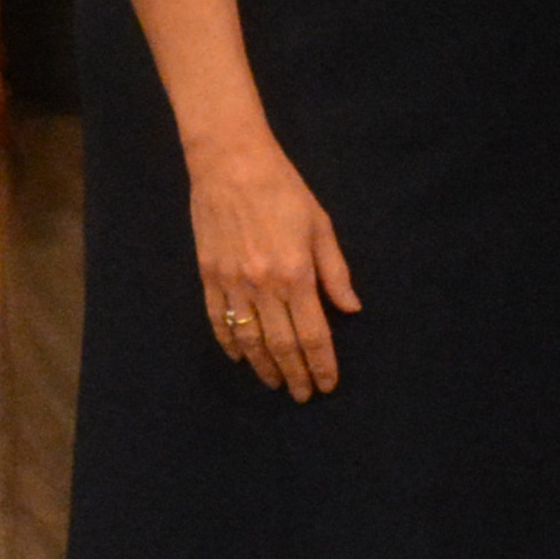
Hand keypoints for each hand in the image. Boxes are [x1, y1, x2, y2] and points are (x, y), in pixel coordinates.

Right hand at [183, 128, 358, 398]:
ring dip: (263, 367)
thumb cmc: (284, 189)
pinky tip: (240, 358)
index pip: (314, 334)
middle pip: (281, 345)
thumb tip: (351, 309)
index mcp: (296, 274)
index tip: (327, 385)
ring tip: (275, 383)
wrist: (230, 163)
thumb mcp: (321, 225)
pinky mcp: (208, 276)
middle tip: (303, 395)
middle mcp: (263, 286)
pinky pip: (218, 320)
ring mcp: (231, 283)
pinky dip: (229, 343)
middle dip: (295, 375)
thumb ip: (335, 271)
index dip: (322, 364)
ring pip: (248, 340)